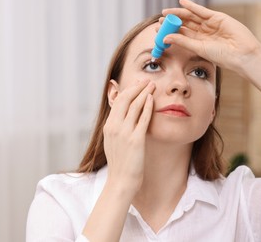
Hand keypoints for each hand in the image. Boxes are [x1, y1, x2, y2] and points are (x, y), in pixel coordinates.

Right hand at [103, 79, 154, 193]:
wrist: (120, 181)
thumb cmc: (120, 163)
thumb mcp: (113, 142)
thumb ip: (117, 127)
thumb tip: (122, 116)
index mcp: (108, 126)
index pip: (118, 102)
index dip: (128, 90)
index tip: (137, 83)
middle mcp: (114, 127)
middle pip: (125, 100)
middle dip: (136, 87)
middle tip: (146, 80)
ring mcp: (124, 133)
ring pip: (134, 106)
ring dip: (144, 93)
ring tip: (152, 85)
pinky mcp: (136, 140)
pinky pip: (143, 119)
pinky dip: (147, 107)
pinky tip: (152, 99)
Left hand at [162, 0, 260, 74]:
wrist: (242, 54)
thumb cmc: (223, 56)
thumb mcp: (199, 48)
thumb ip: (183, 41)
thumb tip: (166, 37)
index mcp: (199, 43)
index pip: (182, 35)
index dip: (170, 31)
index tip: (158, 30)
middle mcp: (204, 33)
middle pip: (185, 25)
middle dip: (172, 21)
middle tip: (160, 19)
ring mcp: (211, 24)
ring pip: (191, 17)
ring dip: (179, 13)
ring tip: (166, 12)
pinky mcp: (218, 17)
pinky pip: (202, 10)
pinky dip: (192, 6)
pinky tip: (182, 2)